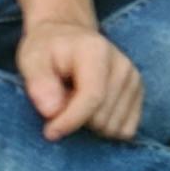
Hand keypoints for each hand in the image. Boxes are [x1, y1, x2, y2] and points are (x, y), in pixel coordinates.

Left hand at [16, 16, 144, 142]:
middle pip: (102, 117)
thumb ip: (39, 84)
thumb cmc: (47, 50)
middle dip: (76, 120)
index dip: (70, 121)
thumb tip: (52, 112)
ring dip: (89, 125)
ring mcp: (133, 80)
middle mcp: (122, 64)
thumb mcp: (31, 60)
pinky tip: (92, 110)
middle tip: (61, 101)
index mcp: (96, 51)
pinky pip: (124, 131)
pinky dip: (104, 128)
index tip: (50, 133)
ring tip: (75, 101)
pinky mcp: (138, 94)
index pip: (92, 96)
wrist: (68, 37)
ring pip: (113, 128)